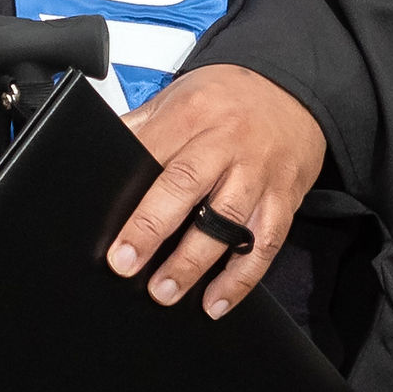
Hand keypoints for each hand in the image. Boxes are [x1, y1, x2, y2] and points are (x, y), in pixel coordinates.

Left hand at [108, 64, 325, 315]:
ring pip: (227, 221)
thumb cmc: (227, 98)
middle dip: (153, 228)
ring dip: (195, 261)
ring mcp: (258, 172)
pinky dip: (241, 277)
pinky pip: (264, 243)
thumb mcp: (180, 96)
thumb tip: (99, 153)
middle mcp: (226, 142)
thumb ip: (143, 127)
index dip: (129, 195)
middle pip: (186, 185)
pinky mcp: (283, 198)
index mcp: (192, 114)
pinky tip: (217, 301)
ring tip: (167, 290)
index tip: (110, 231)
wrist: (292, 90)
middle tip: (127, 265)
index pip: (152, 154)